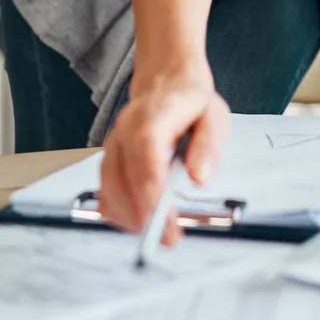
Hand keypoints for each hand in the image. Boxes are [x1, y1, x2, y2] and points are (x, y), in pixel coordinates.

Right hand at [99, 67, 229, 242]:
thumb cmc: (190, 102)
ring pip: (109, 191)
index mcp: (152, 115)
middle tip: (170, 238)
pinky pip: (106, 195)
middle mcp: (124, 130)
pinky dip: (123, 214)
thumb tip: (199, 178)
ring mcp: (112, 146)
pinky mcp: (107, 161)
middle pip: (121, 180)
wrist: (165, 81)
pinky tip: (144, 218)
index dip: (152, 195)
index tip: (167, 224)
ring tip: (162, 230)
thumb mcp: (214, 116)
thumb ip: (208, 146)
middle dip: (143, 216)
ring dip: (132, 218)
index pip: (145, 157)